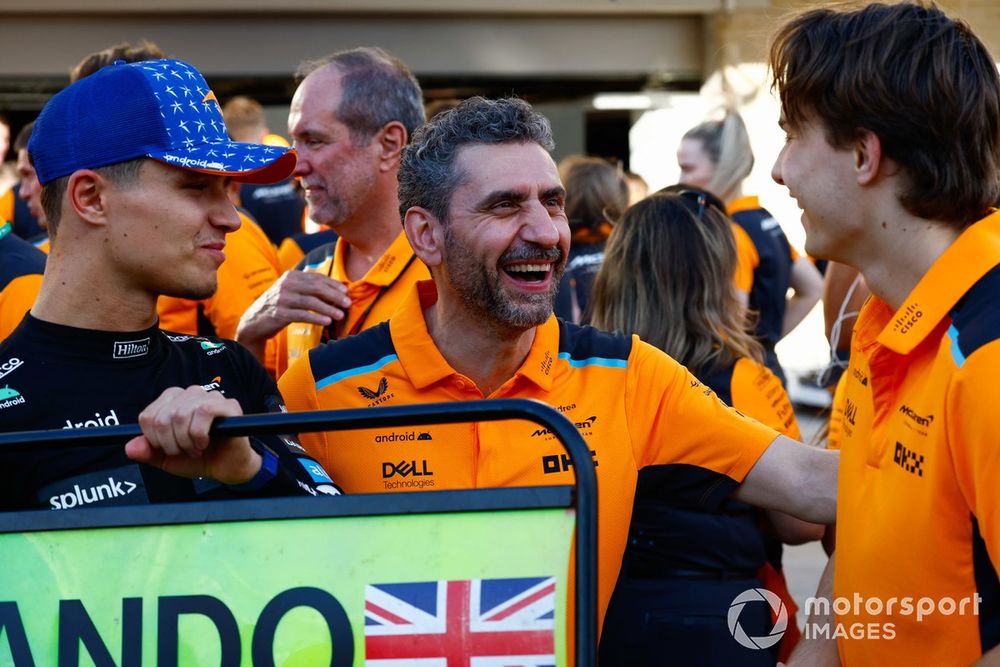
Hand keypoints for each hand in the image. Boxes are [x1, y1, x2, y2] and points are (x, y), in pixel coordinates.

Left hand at [124, 385, 261, 484]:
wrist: (227, 468)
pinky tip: (204, 443)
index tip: (168, 449)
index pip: (148, 416)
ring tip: (195, 449)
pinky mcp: (228, 405)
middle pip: (163, 417)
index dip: (154, 439)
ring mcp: (210, 397)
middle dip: (171, 443)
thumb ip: (148, 452)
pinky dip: (199, 434)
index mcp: (173, 401)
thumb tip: (130, 447)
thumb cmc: (200, 458)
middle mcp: (190, 394)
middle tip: (184, 452)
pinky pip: (204, 412)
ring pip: (181, 414)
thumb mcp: (166, 459)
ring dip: (185, 440)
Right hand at [235, 269, 351, 357]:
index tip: (346, 291)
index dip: (333, 284)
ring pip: (310, 302)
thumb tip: (338, 291)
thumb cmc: (280, 305)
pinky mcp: (279, 313)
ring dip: (328, 308)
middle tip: (348, 303)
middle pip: (316, 288)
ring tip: (340, 315)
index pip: (316, 278)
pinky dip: (316, 318)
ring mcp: (281, 299)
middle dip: (334, 295)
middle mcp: (286, 284)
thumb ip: (309, 288)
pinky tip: (327, 321)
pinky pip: (302, 315)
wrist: (254, 320)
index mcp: (291, 276)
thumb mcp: (292, 291)